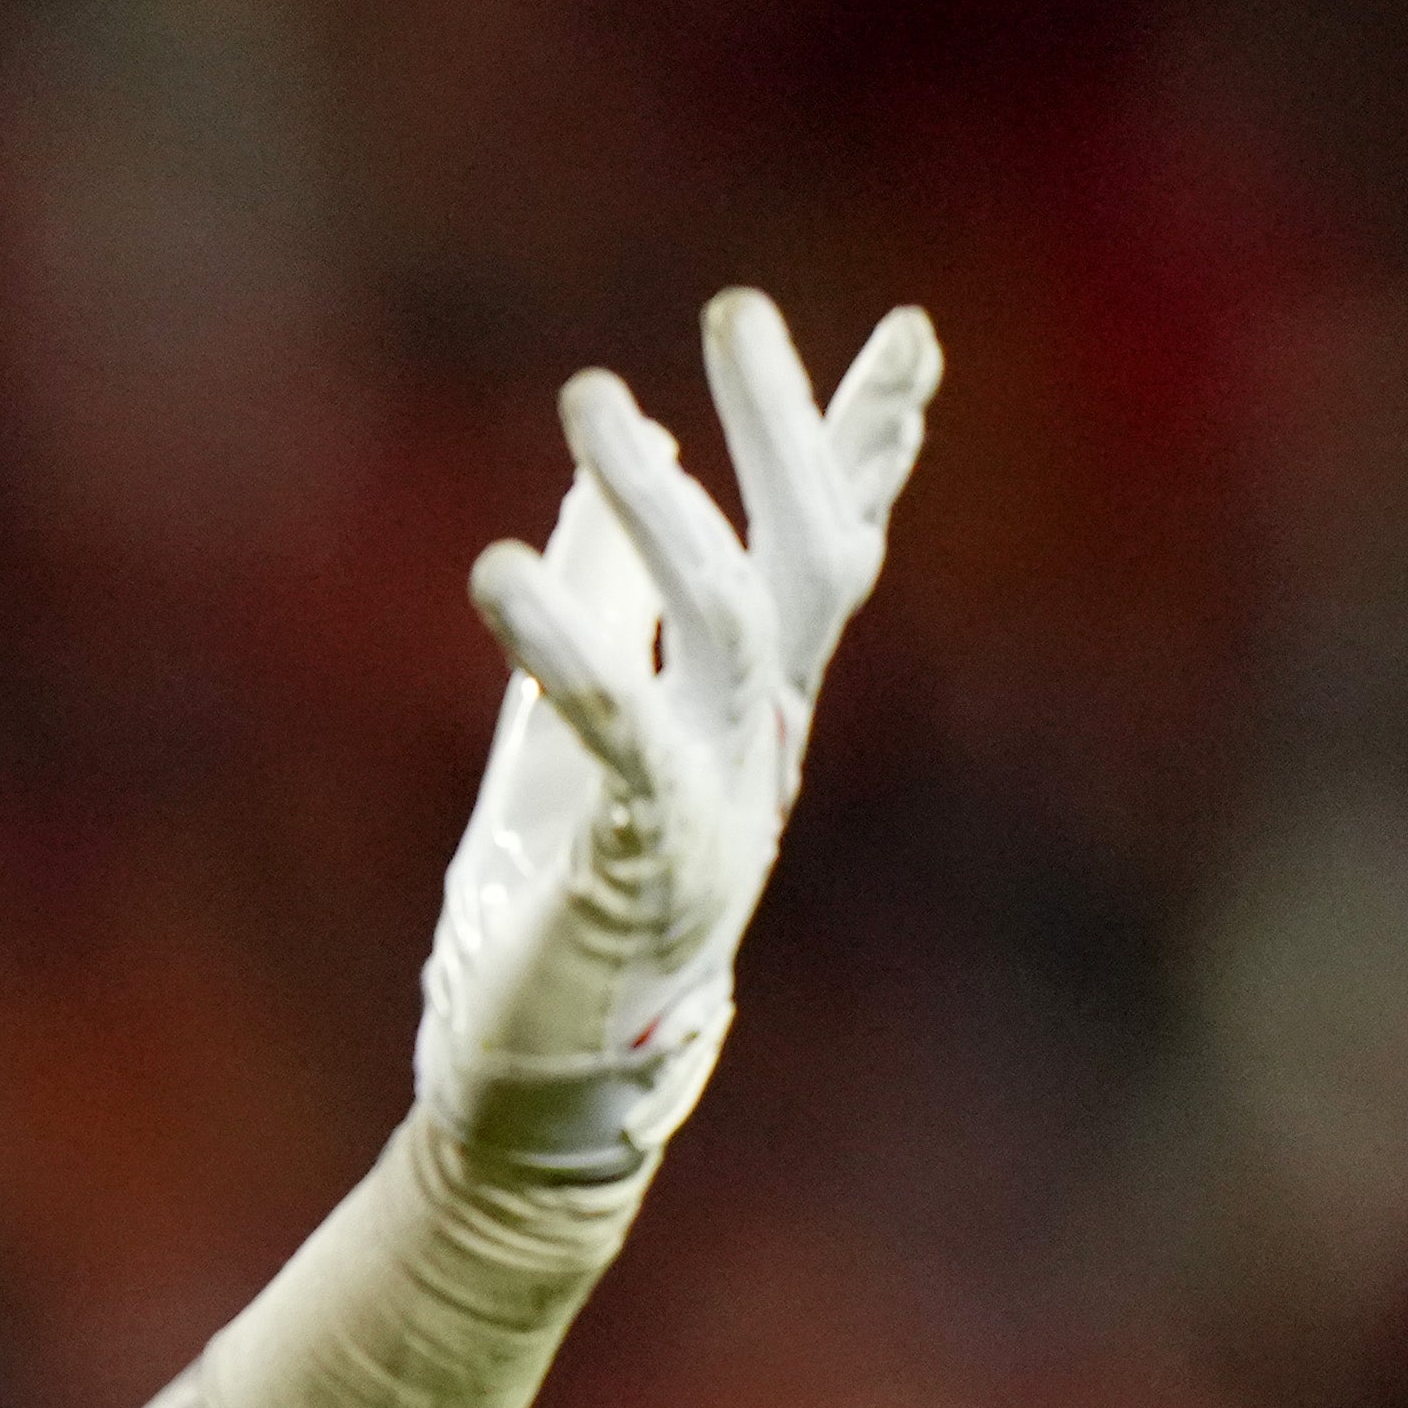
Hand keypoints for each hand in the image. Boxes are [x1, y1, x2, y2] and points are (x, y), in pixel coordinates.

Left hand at [416, 289, 939, 1175]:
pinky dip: (565, 640)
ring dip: (662, 504)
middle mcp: (760, 747)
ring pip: (731, 621)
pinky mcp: (643, 863)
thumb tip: (621, 469)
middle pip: (814, 561)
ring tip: (595, 401)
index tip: (907, 336)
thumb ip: (609, 604)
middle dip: (789, 430)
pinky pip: (618, 726)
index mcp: (755, 716)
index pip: (834, 555)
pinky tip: (500, 567)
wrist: (537, 1097)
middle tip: (734, 310)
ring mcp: (717, 805)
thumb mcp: (576, 730)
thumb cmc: (559, 918)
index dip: (868, 447)